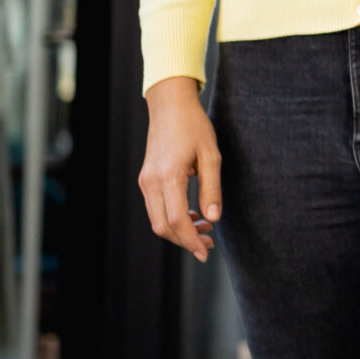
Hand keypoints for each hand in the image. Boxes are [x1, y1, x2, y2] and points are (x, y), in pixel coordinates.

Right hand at [139, 76, 220, 262]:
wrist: (170, 106)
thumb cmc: (194, 126)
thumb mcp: (211, 155)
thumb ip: (212, 188)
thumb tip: (213, 218)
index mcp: (169, 176)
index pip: (177, 220)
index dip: (191, 240)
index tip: (205, 252)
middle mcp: (151, 181)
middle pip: (163, 226)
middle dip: (185, 241)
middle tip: (209, 245)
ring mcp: (145, 181)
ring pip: (158, 220)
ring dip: (180, 231)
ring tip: (206, 230)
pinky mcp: (146, 179)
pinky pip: (156, 208)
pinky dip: (173, 219)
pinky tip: (193, 216)